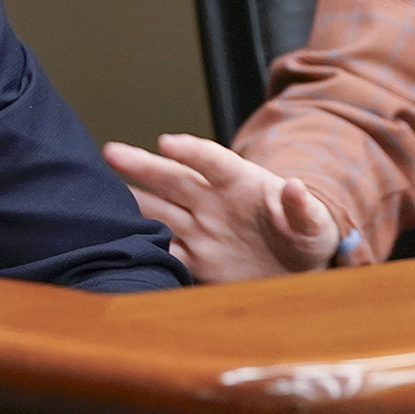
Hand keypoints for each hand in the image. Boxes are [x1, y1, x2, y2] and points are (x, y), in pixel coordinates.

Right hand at [102, 132, 339, 282]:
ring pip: (160, 212)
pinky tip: (120, 245)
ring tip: (99, 193)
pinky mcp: (197, 260)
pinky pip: (166, 251)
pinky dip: (145, 249)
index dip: (190, 151)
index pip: (213, 160)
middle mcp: (214, 201)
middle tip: (111, 152)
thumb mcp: (315, 223)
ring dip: (133, 202)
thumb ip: (303, 208)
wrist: (300, 270)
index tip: (166, 143)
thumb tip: (296, 188)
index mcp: (242, 182)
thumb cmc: (307, 235)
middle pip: (173, 179)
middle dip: (142, 166)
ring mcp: (202, 229)